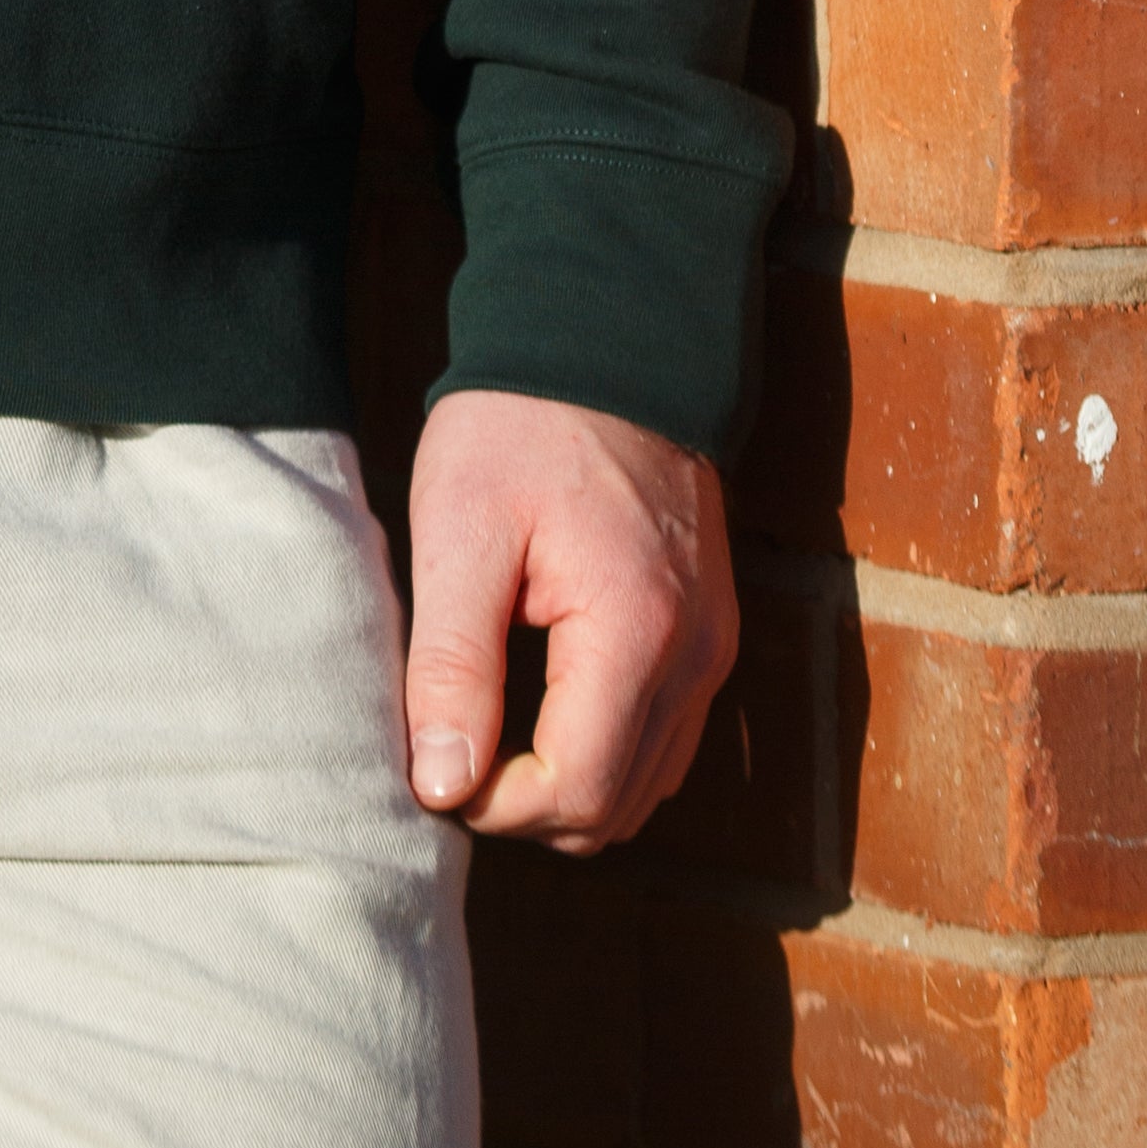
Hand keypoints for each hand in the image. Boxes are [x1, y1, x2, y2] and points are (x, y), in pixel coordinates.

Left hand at [400, 388, 732, 853]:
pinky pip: (663, 740)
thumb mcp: (461, 530)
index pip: (575, 795)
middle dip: (526, 805)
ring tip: (492, 722)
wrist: (603, 337)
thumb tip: (441, 785)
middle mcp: (696, 657)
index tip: (435, 761)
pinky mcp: (709, 635)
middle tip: (454, 743)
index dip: (494, 805)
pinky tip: (542, 703)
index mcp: (636, 631)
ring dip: (566, 784)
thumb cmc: (521, 426)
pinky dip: (604, 749)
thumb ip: (453, 665)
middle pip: (612, 810)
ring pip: (643, 787)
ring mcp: (712, 648)